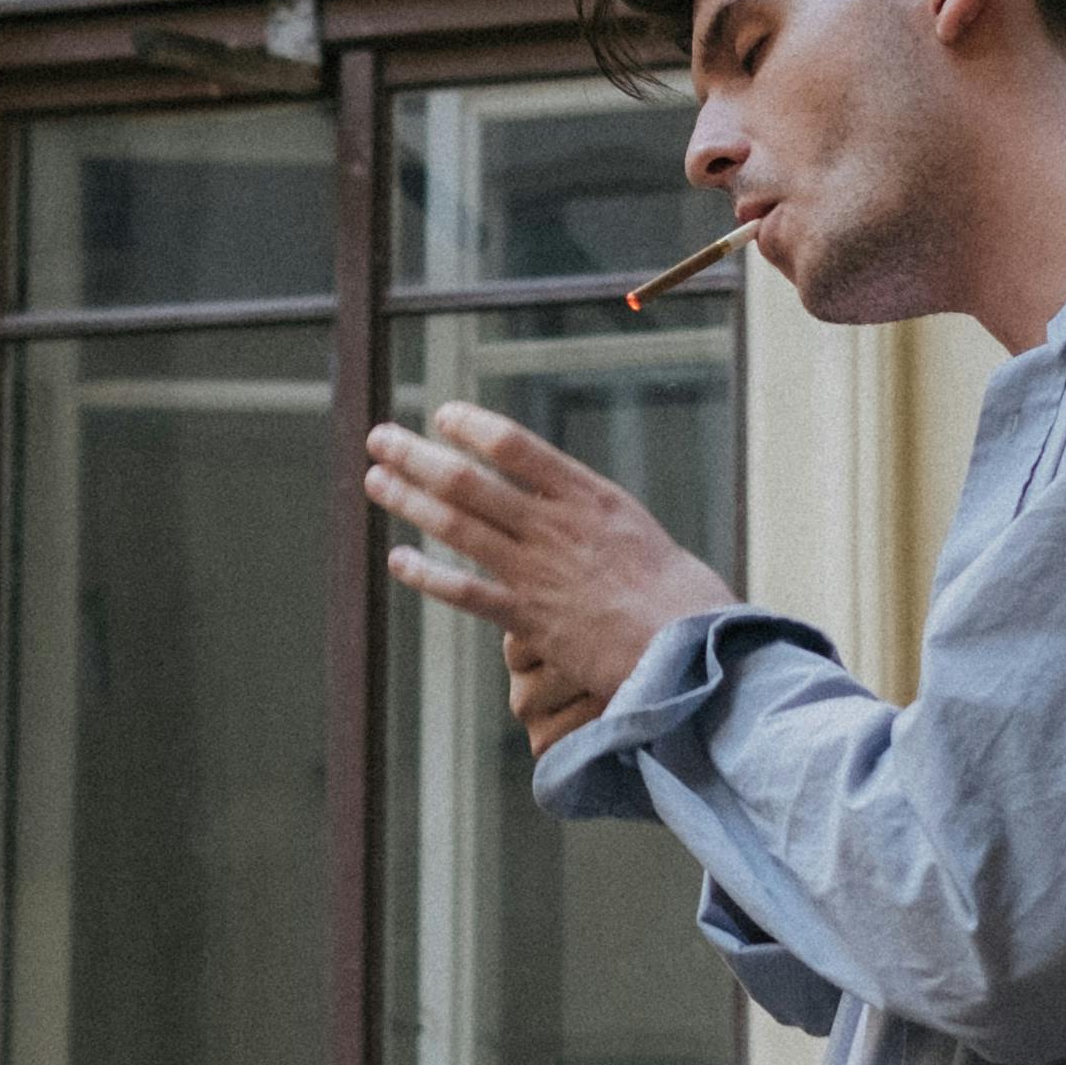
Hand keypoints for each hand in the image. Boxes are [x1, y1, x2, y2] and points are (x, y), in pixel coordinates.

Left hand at [366, 402, 735, 753]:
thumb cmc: (675, 591)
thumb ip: (584, 510)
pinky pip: (465, 593)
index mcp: (588, 496)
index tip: (442, 415)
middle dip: (417, 456)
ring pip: (458, 527)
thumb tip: (548, 493)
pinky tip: (397, 560)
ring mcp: (538, 573)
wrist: (690, 648)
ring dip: (408, 500)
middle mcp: (556, 527)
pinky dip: (426, 575)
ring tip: (374, 479)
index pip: (516, 445)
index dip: (471, 426)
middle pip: (468, 481)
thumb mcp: (632, 529)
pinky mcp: (529, 620)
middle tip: (380, 437)